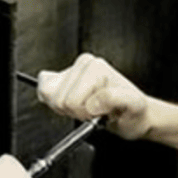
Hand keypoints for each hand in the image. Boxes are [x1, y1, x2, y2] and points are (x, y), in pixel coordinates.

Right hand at [37, 53, 152, 139]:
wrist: (134, 113)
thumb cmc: (132, 110)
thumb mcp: (132, 106)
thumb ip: (113, 99)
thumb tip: (93, 101)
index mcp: (95, 68)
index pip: (70, 100)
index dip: (83, 112)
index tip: (99, 113)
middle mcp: (82, 64)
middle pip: (58, 98)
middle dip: (76, 111)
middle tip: (94, 111)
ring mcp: (70, 70)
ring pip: (49, 96)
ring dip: (68, 110)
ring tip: (89, 108)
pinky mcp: (61, 78)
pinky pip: (43, 90)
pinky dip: (55, 104)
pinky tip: (75, 105)